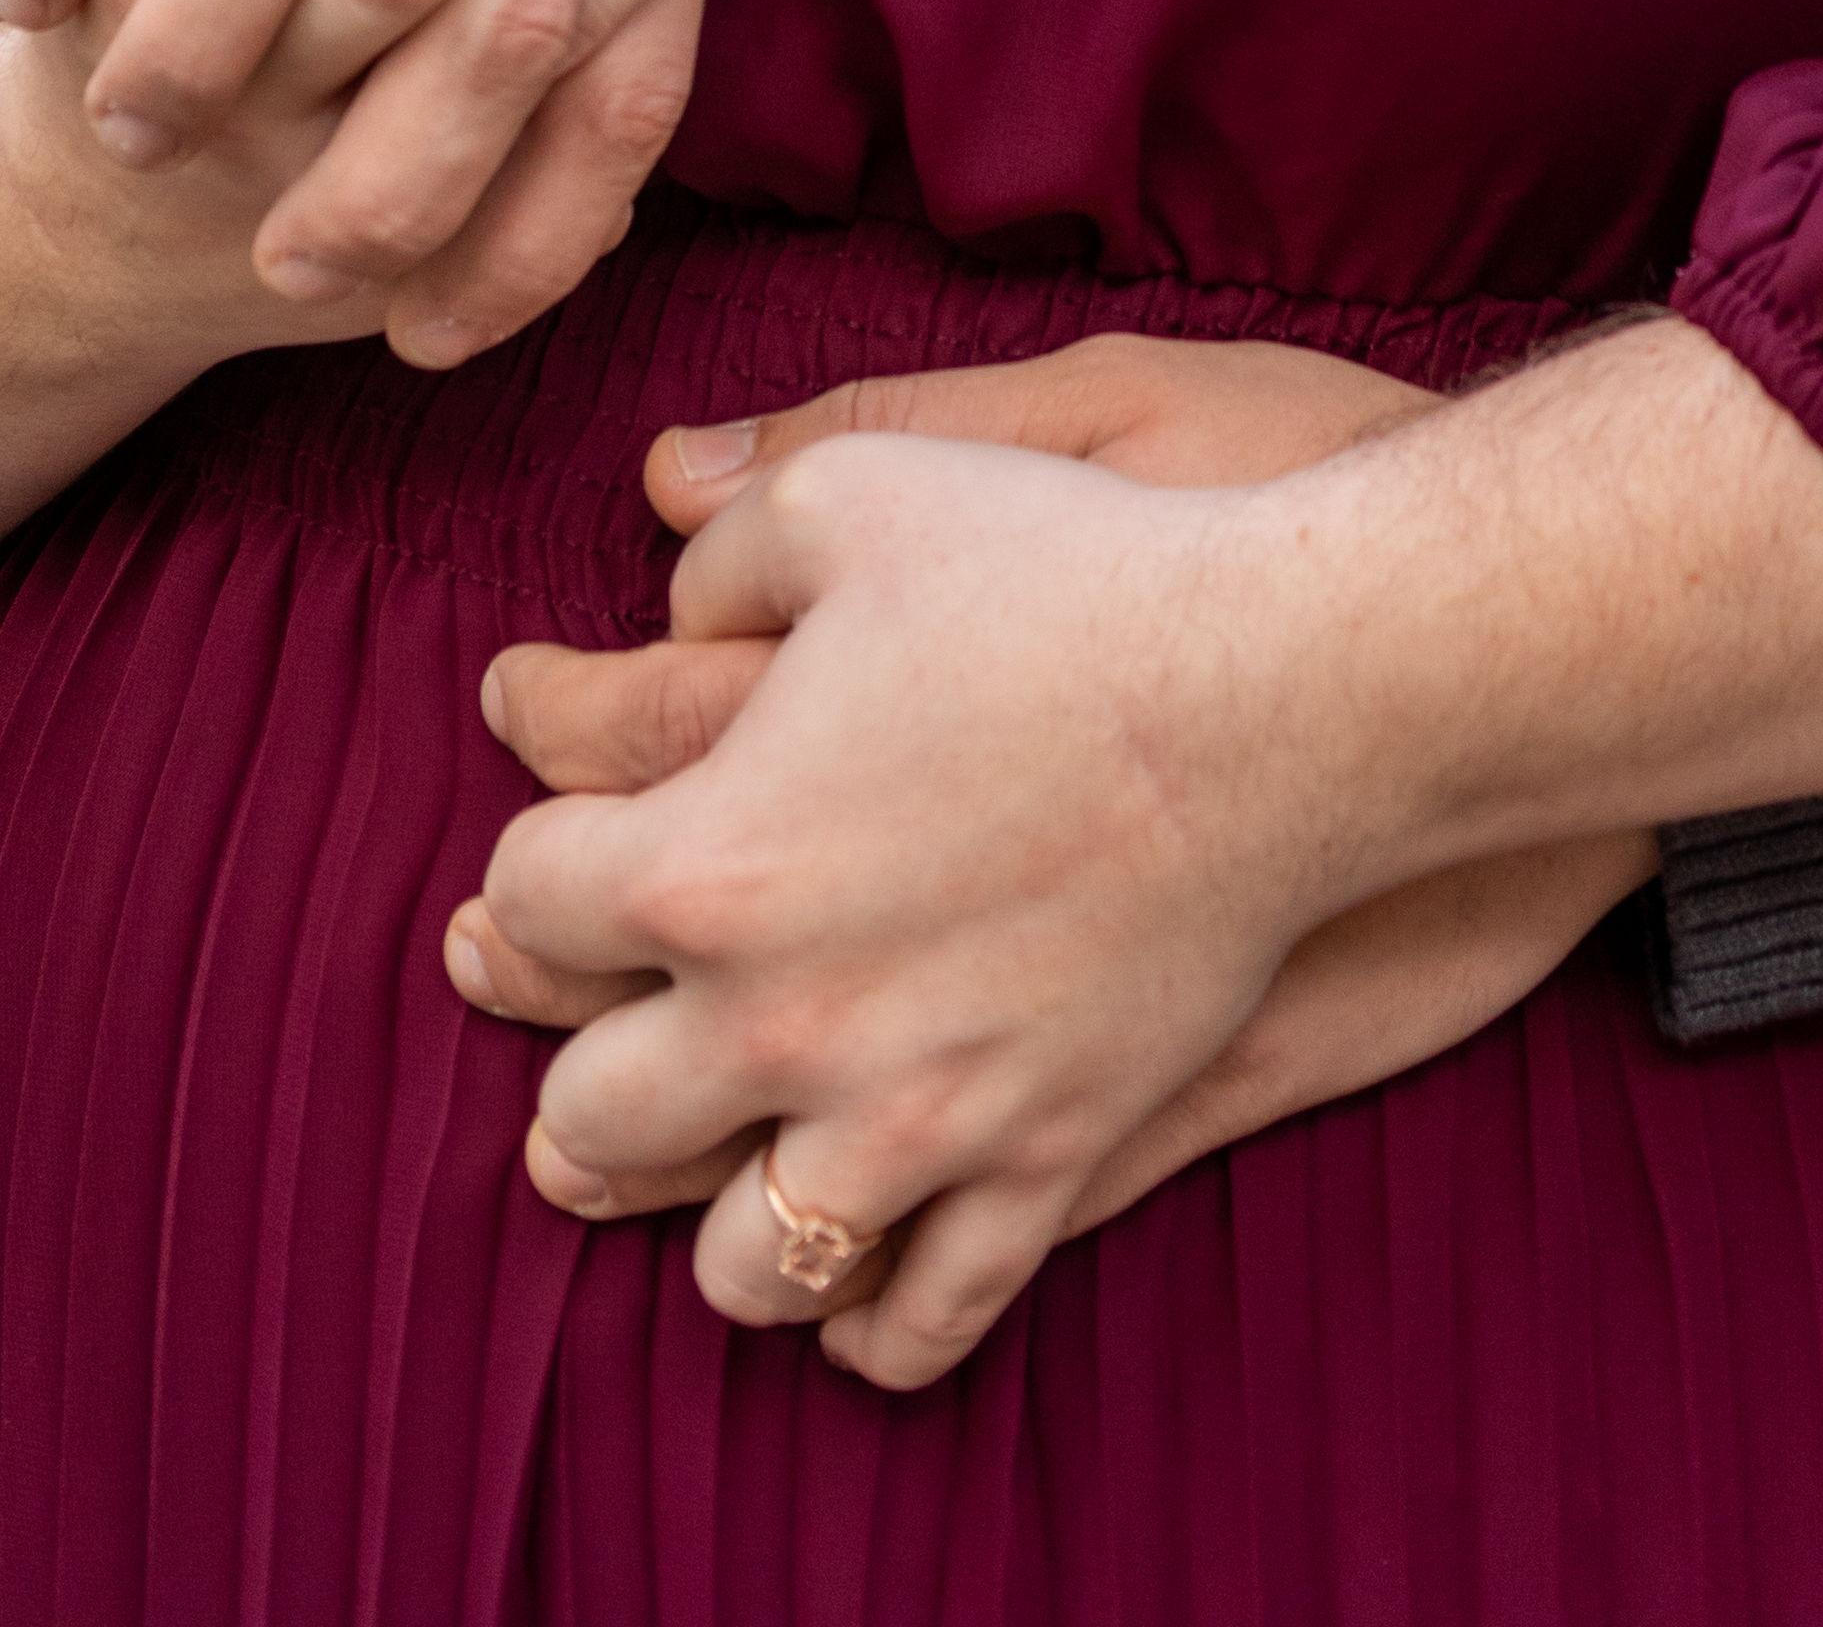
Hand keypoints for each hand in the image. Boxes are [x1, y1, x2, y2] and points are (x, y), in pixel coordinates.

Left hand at [473, 426, 1608, 1389]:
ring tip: (724, 1156)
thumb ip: (729, 528)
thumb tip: (656, 538)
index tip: (568, 831)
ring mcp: (916, 1122)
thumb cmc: (1072, 571)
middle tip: (614, 1019)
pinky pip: (922, 1321)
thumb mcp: (867, 492)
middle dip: (581, 1064)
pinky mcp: (1045, 1165)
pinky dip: (869, 1328)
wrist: (1290, 686)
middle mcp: (783, 1021)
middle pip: (589, 1120)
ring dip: (709, 1216)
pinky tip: (852, 1283)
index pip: (532, 899)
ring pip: (738, 1267)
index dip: (537, 857)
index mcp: (709, 855)